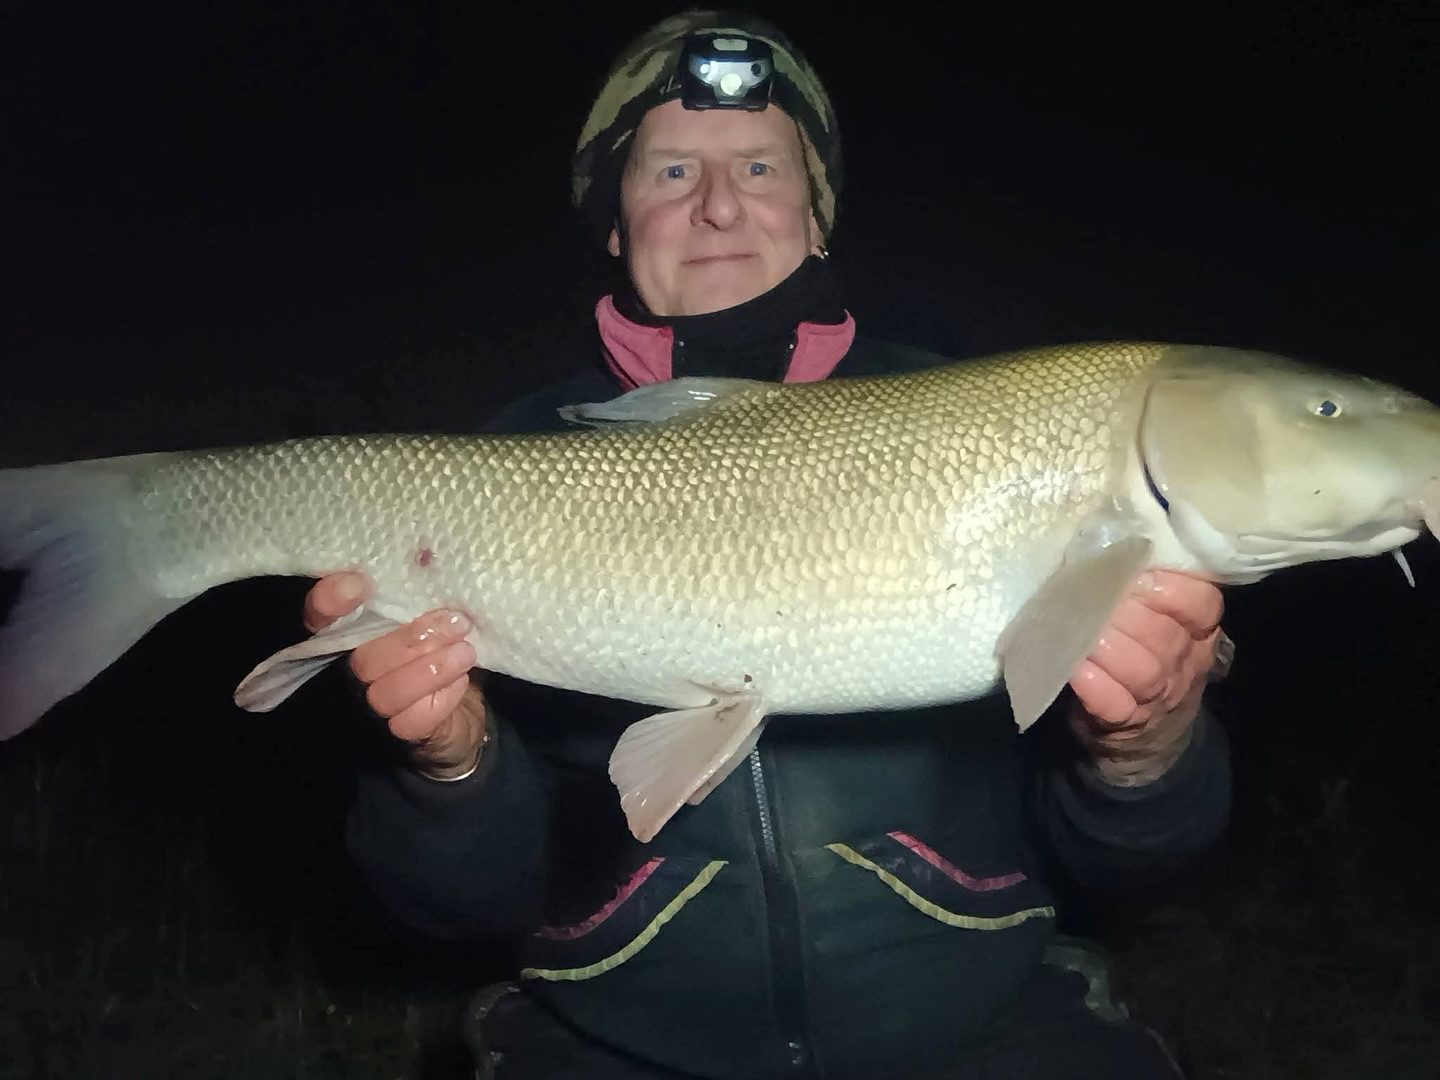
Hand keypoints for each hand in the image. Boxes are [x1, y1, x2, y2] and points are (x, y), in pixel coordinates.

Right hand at [304, 571, 487, 778]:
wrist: (463, 710)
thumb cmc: (442, 648)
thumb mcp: (431, 614)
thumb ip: (420, 594)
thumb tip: (431, 562)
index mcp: (352, 635)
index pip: (320, 618)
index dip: (330, 602)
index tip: (358, 584)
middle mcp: (352, 672)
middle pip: (363, 659)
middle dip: (413, 639)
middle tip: (456, 623)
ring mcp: (372, 706)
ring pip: (386, 693)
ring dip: (433, 669)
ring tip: (465, 652)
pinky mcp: (400, 734)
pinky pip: (413, 720)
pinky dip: (444, 697)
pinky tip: (462, 680)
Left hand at [1066, 570, 1226, 784]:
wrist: (1146, 734)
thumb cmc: (1145, 654)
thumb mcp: (1160, 617)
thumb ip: (1148, 584)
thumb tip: (1113, 536)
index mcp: (1197, 629)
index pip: (1202, 602)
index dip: (1169, 584)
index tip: (1136, 570)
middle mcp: (1184, 661)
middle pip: (1164, 633)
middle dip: (1125, 610)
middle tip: (1092, 594)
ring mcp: (1158, 696)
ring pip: (1142, 669)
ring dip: (1107, 645)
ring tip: (1079, 628)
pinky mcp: (1125, 722)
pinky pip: (1113, 703)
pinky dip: (1094, 685)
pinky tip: (1076, 668)